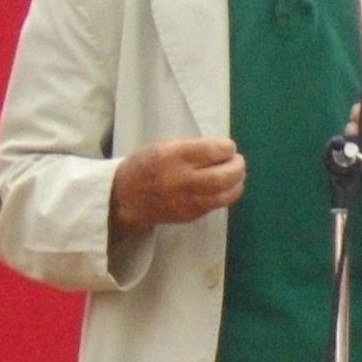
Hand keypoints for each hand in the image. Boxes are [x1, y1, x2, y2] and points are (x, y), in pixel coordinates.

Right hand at [109, 137, 244, 236]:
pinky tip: (223, 187)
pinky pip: (217, 204)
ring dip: (237, 183)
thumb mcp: (164, 146)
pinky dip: (226, 194)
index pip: (215, 150)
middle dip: (238, 166)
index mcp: (174, 156)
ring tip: (235, 175)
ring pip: (226, 194)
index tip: (227, 148)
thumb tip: (225, 150)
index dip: (227, 148)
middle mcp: (182, 179)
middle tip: (237, 161)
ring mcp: (188, 201)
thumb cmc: (146, 165)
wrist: (123, 198)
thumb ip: (194, 147)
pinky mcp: (191, 216)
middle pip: (224, 176)